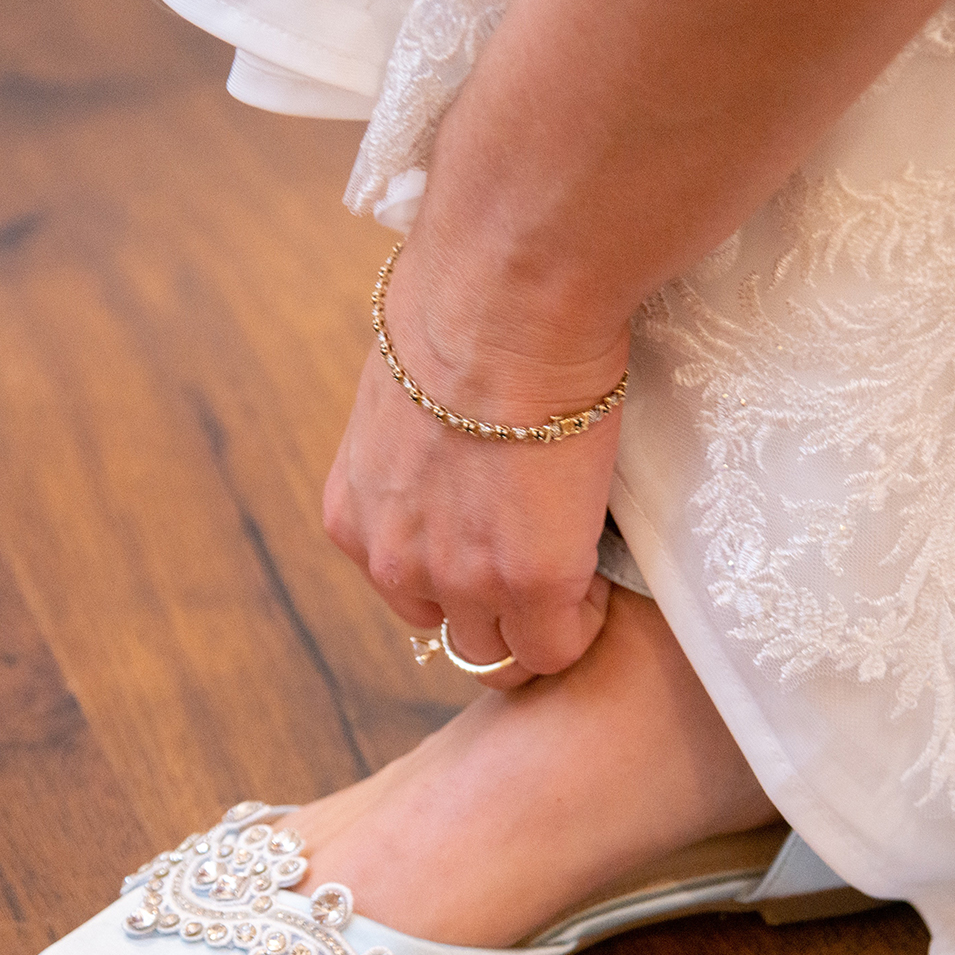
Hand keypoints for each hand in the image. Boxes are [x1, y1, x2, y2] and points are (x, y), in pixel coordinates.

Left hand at [322, 259, 625, 689]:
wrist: (503, 301)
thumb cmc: (460, 308)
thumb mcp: (404, 387)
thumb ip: (414, 439)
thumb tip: (447, 422)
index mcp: (354, 515)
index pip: (405, 587)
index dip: (459, 574)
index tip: (500, 544)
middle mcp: (396, 561)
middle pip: (451, 630)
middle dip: (496, 608)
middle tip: (546, 564)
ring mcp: (463, 579)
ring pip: (502, 652)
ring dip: (540, 621)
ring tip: (579, 568)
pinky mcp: (533, 582)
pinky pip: (562, 645)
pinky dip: (584, 620)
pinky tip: (600, 570)